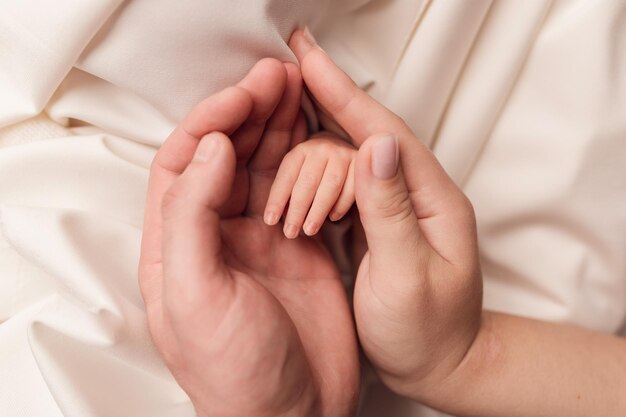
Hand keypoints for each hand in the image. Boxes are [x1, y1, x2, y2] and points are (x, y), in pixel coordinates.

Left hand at [138, 59, 358, 416]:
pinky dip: (309, 157)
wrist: (295, 412)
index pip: (183, 162)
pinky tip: (319, 135)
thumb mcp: (196, 295)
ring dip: (279, 124)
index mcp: (178, 243)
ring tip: (298, 89)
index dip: (210, 120)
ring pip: (264, 164)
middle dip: (248, 110)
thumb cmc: (236, 372)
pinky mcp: (299, 244)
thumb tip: (211, 149)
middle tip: (277, 77)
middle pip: (226, 154)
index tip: (243, 95)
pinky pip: (300, 187)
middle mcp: (216, 234)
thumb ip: (192, 216)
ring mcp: (260, 237)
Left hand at [264, 133, 355, 237]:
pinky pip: (352, 188)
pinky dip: (341, 205)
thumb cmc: (315, 171)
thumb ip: (287, 193)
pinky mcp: (361, 164)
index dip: (277, 200)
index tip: (269, 221)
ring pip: (331, 186)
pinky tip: (332, 218)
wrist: (344, 149)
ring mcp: (344, 154)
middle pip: (308, 182)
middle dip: (297, 210)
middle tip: (290, 233)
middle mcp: (322, 148)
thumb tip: (277, 217)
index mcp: (301, 151)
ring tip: (309, 230)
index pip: (286, 177)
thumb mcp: (298, 175)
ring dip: (318, 211)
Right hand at [290, 29, 481, 395]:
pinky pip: (341, 181)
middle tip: (289, 65)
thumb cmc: (428, 331)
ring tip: (279, 109)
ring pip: (348, 155)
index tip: (308, 59)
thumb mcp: (409, 276)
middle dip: (326, 96)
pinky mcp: (374, 221)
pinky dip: (313, 164)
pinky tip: (292, 151)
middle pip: (364, 131)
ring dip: (312, 135)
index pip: (383, 131)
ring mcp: (393, 206)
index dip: (344, 93)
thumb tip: (374, 145)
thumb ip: (392, 210)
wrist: (437, 363)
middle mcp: (414, 193)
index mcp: (432, 199)